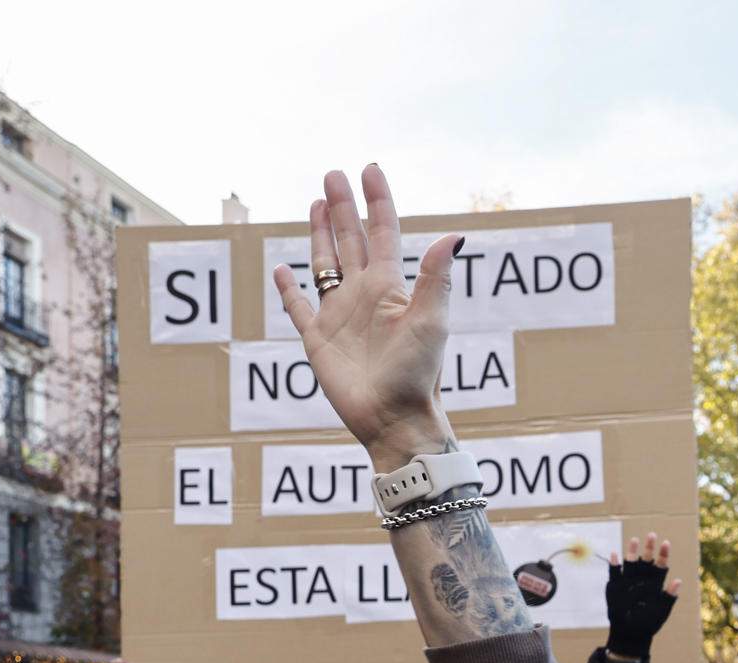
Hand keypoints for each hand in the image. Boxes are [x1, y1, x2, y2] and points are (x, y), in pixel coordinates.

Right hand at [272, 166, 458, 468]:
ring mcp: (340, 316)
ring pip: (325, 265)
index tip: (369, 169)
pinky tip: (283, 270)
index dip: (376, 201)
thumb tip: (455, 236)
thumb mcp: (431, 321)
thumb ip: (437, 278)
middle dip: (341, 207)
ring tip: (315, 203)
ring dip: (320, 235)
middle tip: (331, 174)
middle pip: (350, 240)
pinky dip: (289, 289)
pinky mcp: (318, 340)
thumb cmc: (418, 373)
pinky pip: (299, 308)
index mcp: (390, 288)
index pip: (382, 232)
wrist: (395, 418)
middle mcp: (364, 296)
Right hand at [605, 532, 681, 661]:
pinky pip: (614, 573)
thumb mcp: (662, 611)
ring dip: (632, 551)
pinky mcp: (615, 587)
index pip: (661, 565)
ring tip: (635, 539)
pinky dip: (614, 564)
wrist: (632, 634)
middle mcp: (642, 580)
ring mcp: (628, 582)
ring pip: (630, 563)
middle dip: (649, 547)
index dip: (663, 554)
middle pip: (646, 560)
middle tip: (652, 535)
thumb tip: (678, 581)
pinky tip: (615, 554)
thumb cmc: (649, 623)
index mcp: (655, 583)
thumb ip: (669, 596)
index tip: (666, 543)